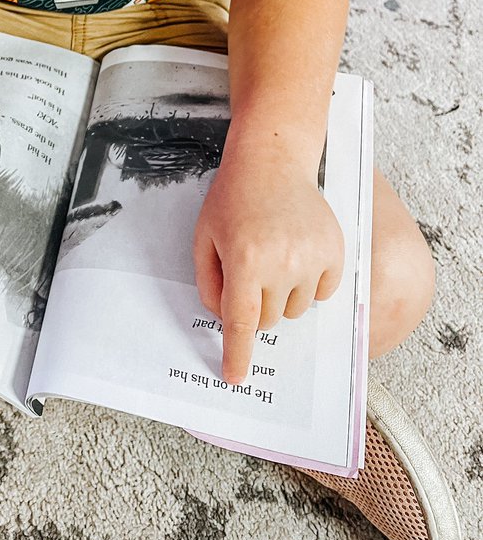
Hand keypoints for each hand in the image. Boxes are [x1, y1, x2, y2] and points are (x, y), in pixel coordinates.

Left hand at [192, 160, 343, 384]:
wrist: (272, 161)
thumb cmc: (232, 199)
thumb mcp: (204, 239)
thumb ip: (210, 285)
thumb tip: (227, 320)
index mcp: (245, 261)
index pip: (242, 323)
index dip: (238, 355)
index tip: (235, 378)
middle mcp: (282, 264)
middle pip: (267, 320)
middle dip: (253, 308)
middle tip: (247, 274)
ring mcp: (313, 258)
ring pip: (294, 310)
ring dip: (280, 295)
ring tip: (272, 256)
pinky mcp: (335, 252)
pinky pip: (321, 293)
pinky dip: (307, 283)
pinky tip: (295, 252)